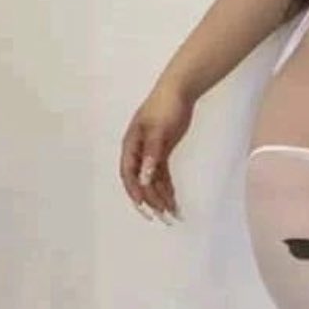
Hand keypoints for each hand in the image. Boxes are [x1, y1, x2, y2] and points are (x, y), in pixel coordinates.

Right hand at [119, 78, 194, 221]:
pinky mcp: (161, 152)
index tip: (144, 208)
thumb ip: (152, 155)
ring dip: (161, 196)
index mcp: (131, 146)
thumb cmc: (165, 106)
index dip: (135, 193)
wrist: (179, 91)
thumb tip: (145, 178)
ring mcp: (150, 153)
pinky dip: (167, 187)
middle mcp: (138, 152)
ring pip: (153, 180)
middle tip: (164, 217)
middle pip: (141, 181)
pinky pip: (162, 174)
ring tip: (173, 214)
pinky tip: (173, 199)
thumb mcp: (158, 130)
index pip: (129, 175)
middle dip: (151, 200)